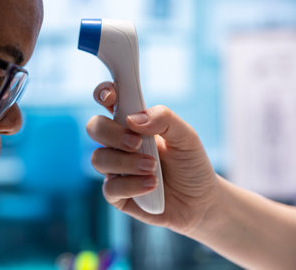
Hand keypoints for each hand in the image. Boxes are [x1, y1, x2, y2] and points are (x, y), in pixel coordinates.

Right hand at [86, 82, 219, 235]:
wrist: (201, 201)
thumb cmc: (190, 164)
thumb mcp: (187, 137)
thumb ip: (164, 119)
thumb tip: (133, 119)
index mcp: (132, 123)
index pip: (109, 101)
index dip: (103, 93)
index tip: (110, 96)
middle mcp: (118, 143)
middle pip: (94, 127)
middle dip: (111, 133)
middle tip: (136, 143)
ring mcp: (115, 169)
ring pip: (99, 159)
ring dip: (125, 162)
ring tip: (152, 168)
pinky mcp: (116, 194)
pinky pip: (110, 188)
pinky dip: (132, 185)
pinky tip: (152, 185)